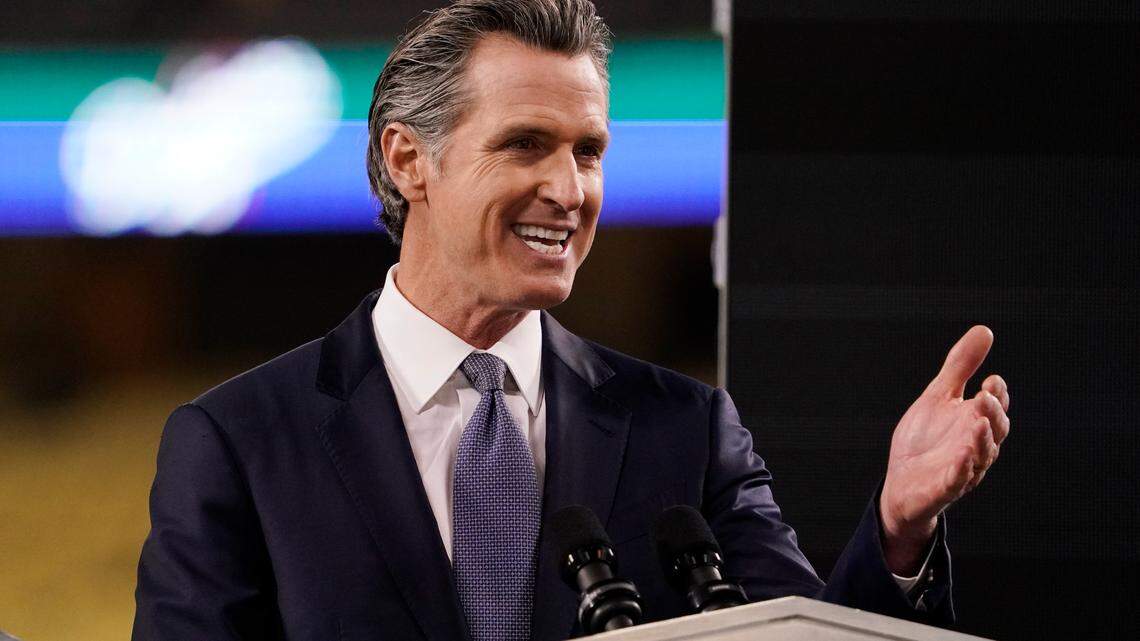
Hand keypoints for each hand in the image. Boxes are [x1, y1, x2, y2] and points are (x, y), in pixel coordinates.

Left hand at [879, 326, 1010, 573]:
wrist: (902, 482)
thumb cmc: (926, 439)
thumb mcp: (939, 396)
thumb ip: (960, 366)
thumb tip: (984, 330)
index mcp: (974, 423)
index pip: (994, 407)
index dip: (996, 395)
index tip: (991, 379)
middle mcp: (974, 446)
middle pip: (994, 430)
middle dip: (992, 413)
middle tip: (985, 396)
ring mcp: (961, 469)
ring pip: (980, 456)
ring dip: (981, 440)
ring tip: (977, 422)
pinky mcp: (944, 489)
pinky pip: (957, 481)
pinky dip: (961, 470)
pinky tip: (961, 456)